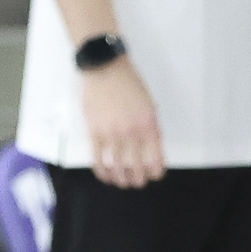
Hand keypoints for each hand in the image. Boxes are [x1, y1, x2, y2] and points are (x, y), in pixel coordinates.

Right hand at [83, 59, 166, 186]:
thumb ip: (150, 127)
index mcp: (149, 125)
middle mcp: (132, 133)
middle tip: (136, 182)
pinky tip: (105, 176)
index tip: (154, 176)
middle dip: (138, 180)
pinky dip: (102, 172)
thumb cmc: (129, 84)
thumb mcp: (149, 104)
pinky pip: (98, 160)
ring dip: (121, 180)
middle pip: (137, 168)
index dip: (156, 173)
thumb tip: (150, 149)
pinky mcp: (94, 133)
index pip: (156, 159)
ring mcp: (112, 134)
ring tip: (122, 182)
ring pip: (117, 168)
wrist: (106, 68)